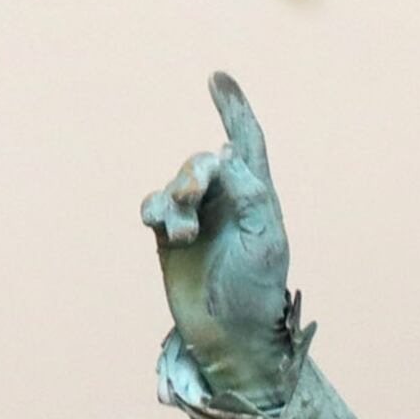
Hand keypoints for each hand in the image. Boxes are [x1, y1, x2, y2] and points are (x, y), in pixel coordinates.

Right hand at [142, 70, 298, 401]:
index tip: (217, 77)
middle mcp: (225, 202)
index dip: (233, 108)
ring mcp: (196, 219)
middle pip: (202, 162)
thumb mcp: (265, 242)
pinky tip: (168, 231)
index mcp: (257, 198)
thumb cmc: (258, 295)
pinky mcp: (170, 238)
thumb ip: (249, 195)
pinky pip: (154, 206)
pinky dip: (158, 211)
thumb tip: (227, 155)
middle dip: (194, 173)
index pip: (246, 142)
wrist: (232, 340)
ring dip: (177, 200)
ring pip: (175, 184)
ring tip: (184, 233)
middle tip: (194, 194)